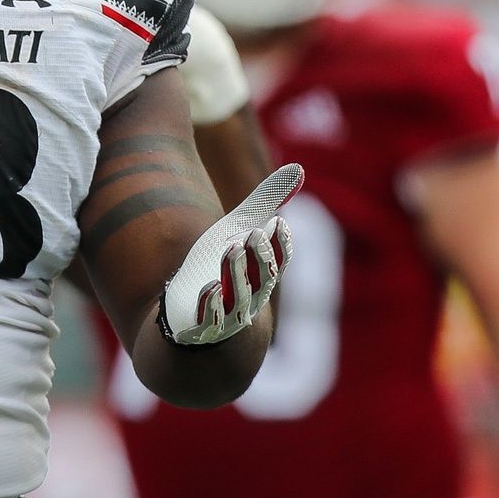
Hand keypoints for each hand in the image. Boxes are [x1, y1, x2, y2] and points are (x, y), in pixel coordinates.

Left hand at [159, 163, 301, 345]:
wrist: (199, 315)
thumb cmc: (224, 266)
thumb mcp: (241, 229)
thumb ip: (266, 201)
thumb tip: (298, 168)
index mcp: (262, 274)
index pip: (278, 260)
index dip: (280, 244)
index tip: (276, 223)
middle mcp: (251, 297)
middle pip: (262, 278)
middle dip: (260, 256)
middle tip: (253, 232)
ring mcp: (228, 316)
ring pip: (238, 297)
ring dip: (237, 273)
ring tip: (232, 248)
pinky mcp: (203, 329)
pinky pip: (210, 321)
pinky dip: (211, 306)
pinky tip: (208, 287)